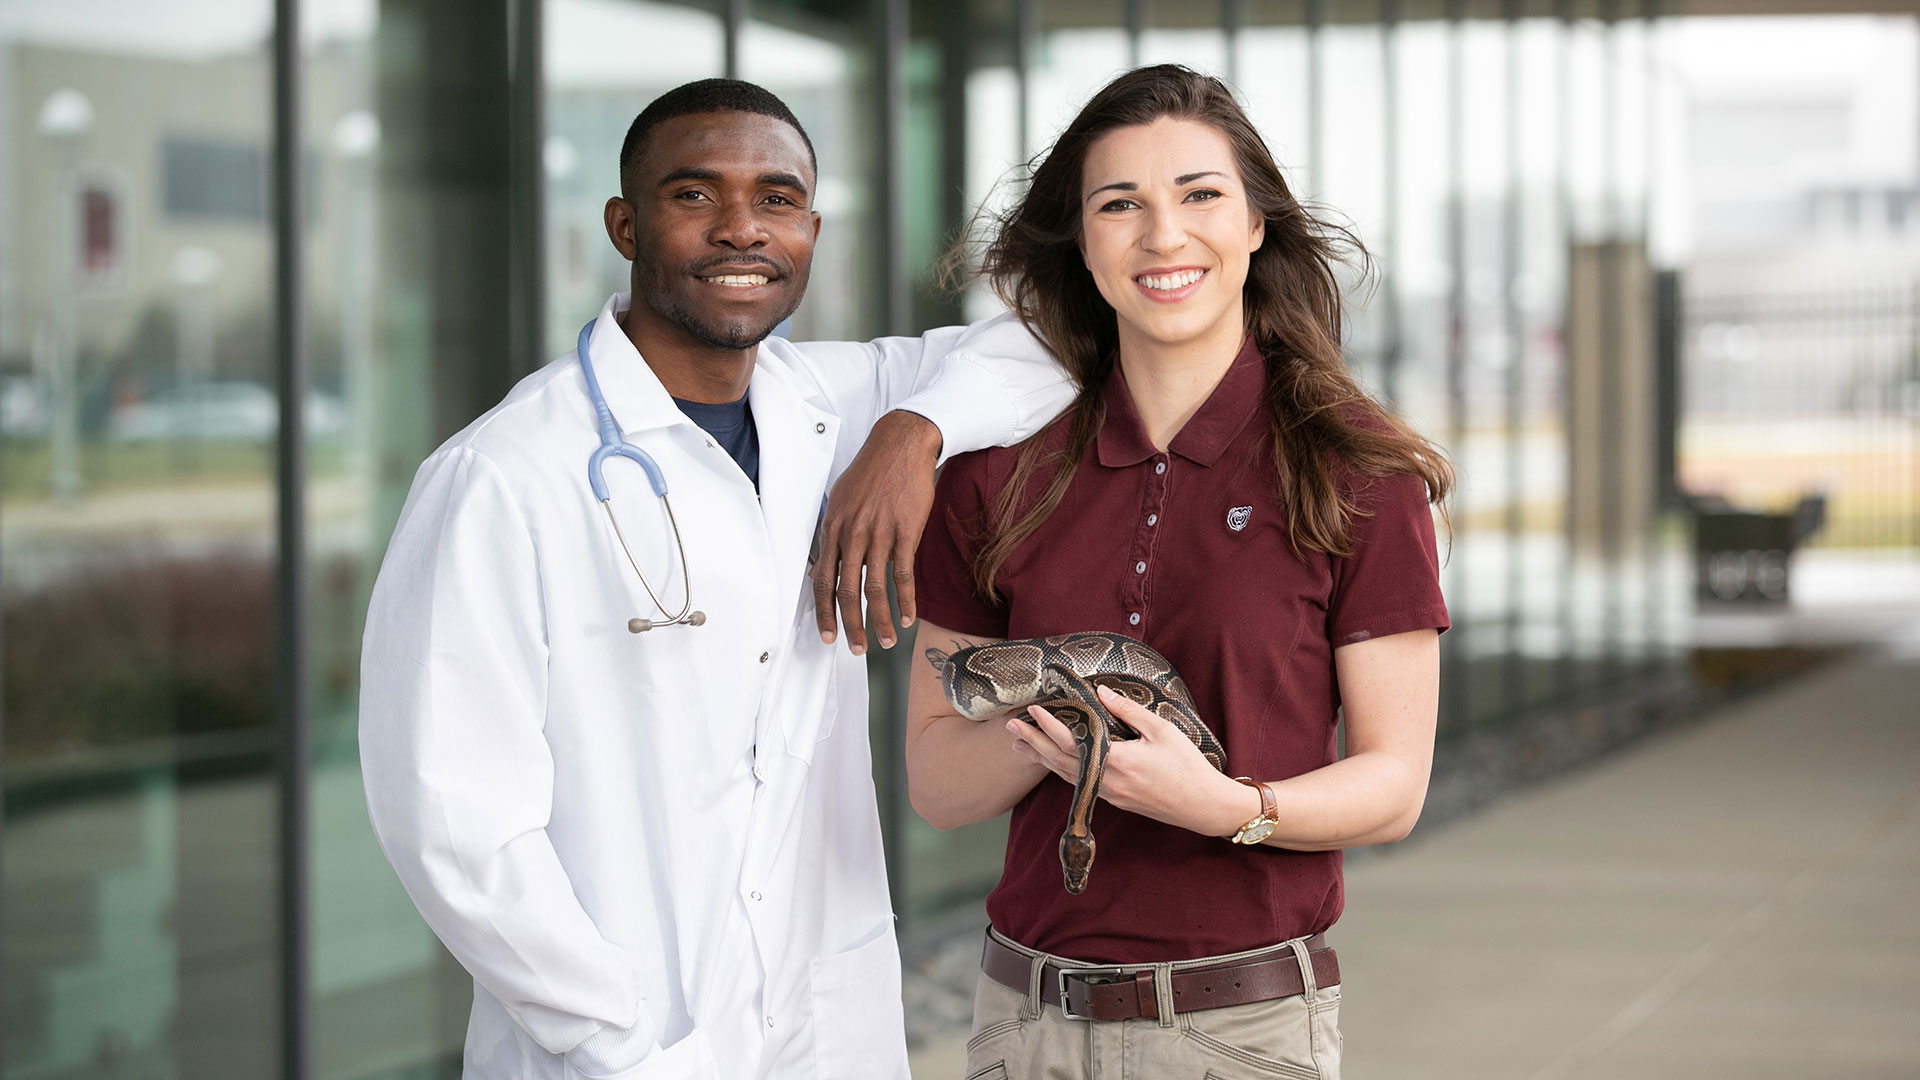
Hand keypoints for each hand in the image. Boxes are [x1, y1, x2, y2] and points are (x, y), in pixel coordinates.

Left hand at [811, 410, 941, 654]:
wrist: (901, 444)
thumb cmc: (873, 471)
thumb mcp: (842, 498)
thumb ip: (834, 532)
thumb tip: (823, 561)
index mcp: (833, 527)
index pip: (821, 579)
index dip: (823, 611)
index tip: (827, 635)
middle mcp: (851, 533)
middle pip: (845, 590)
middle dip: (849, 625)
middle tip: (855, 649)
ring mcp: (878, 533)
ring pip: (873, 588)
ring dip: (878, 621)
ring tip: (885, 642)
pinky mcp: (904, 531)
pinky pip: (902, 575)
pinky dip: (905, 601)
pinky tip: (908, 618)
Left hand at [1008, 686, 1256, 836]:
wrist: (1202, 806)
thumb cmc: (1187, 766)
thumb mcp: (1162, 730)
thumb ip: (1128, 711)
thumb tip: (1100, 691)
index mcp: (1117, 761)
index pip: (1072, 741)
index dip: (1049, 725)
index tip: (1033, 709)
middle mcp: (1106, 781)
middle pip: (1060, 760)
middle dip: (1034, 742)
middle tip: (1010, 727)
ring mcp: (1108, 793)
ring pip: (1066, 774)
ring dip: (1041, 758)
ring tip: (1019, 745)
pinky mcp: (1113, 799)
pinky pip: (1078, 782)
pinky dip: (1059, 769)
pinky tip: (1051, 762)